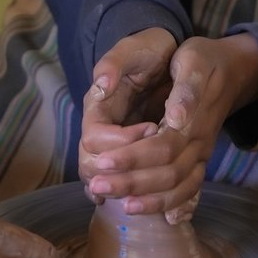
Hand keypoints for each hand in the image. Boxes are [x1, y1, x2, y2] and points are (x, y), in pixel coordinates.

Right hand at [78, 28, 176, 201]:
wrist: (160, 56)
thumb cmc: (146, 51)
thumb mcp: (134, 48)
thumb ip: (115, 62)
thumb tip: (101, 83)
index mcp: (97, 108)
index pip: (93, 139)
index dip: (122, 141)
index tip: (153, 128)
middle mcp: (101, 131)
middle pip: (93, 168)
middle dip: (123, 173)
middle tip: (159, 161)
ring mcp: (113, 145)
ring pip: (107, 182)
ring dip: (131, 190)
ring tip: (162, 188)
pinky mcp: (130, 155)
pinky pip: (125, 185)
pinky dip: (141, 198)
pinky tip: (165, 209)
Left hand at [85, 35, 257, 223]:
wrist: (233, 69)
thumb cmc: (205, 60)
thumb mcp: (193, 59)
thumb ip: (186, 88)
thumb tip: (175, 117)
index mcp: (193, 120)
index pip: (162, 148)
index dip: (132, 158)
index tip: (103, 162)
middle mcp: (199, 142)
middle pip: (167, 174)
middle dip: (131, 183)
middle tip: (98, 185)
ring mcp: (202, 154)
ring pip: (178, 188)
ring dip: (148, 200)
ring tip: (117, 203)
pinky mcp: (200, 159)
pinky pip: (190, 190)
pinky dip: (174, 205)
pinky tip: (161, 218)